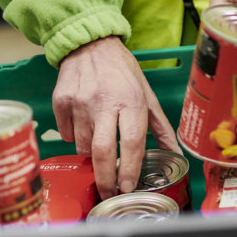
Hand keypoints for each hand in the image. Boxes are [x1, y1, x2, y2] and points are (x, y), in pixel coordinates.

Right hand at [52, 37, 180, 199]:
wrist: (89, 43)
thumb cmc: (122, 71)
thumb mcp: (147, 95)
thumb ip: (161, 128)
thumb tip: (176, 155)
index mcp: (130, 100)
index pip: (131, 143)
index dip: (128, 170)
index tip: (127, 188)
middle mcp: (104, 102)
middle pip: (102, 152)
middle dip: (105, 179)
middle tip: (108, 193)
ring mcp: (79, 102)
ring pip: (83, 147)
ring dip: (92, 155)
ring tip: (99, 142)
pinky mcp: (60, 101)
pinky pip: (67, 135)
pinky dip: (75, 139)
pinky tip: (84, 126)